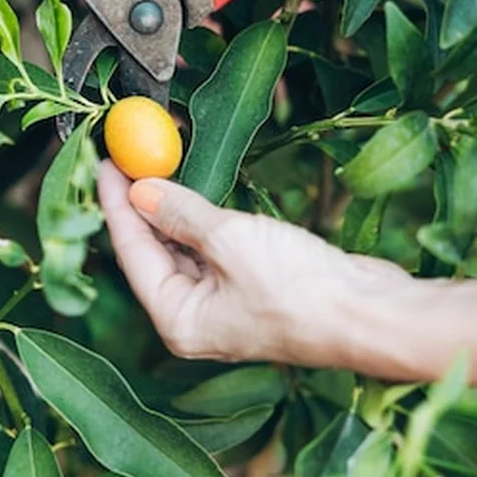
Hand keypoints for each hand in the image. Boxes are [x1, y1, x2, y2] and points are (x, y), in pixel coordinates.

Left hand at [96, 162, 412, 364]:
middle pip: (152, 253)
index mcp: (179, 320)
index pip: (132, 254)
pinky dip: (201, 219)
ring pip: (182, 249)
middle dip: (140, 203)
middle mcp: (195, 318)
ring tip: (155, 162)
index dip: (115, 204)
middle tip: (127, 155)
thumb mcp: (230, 240)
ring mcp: (225, 304)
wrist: (372, 312)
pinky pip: (213, 248)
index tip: (104, 163)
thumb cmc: (303, 291)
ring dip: (172, 207)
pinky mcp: (252, 287)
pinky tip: (192, 189)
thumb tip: (141, 190)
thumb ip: (181, 213)